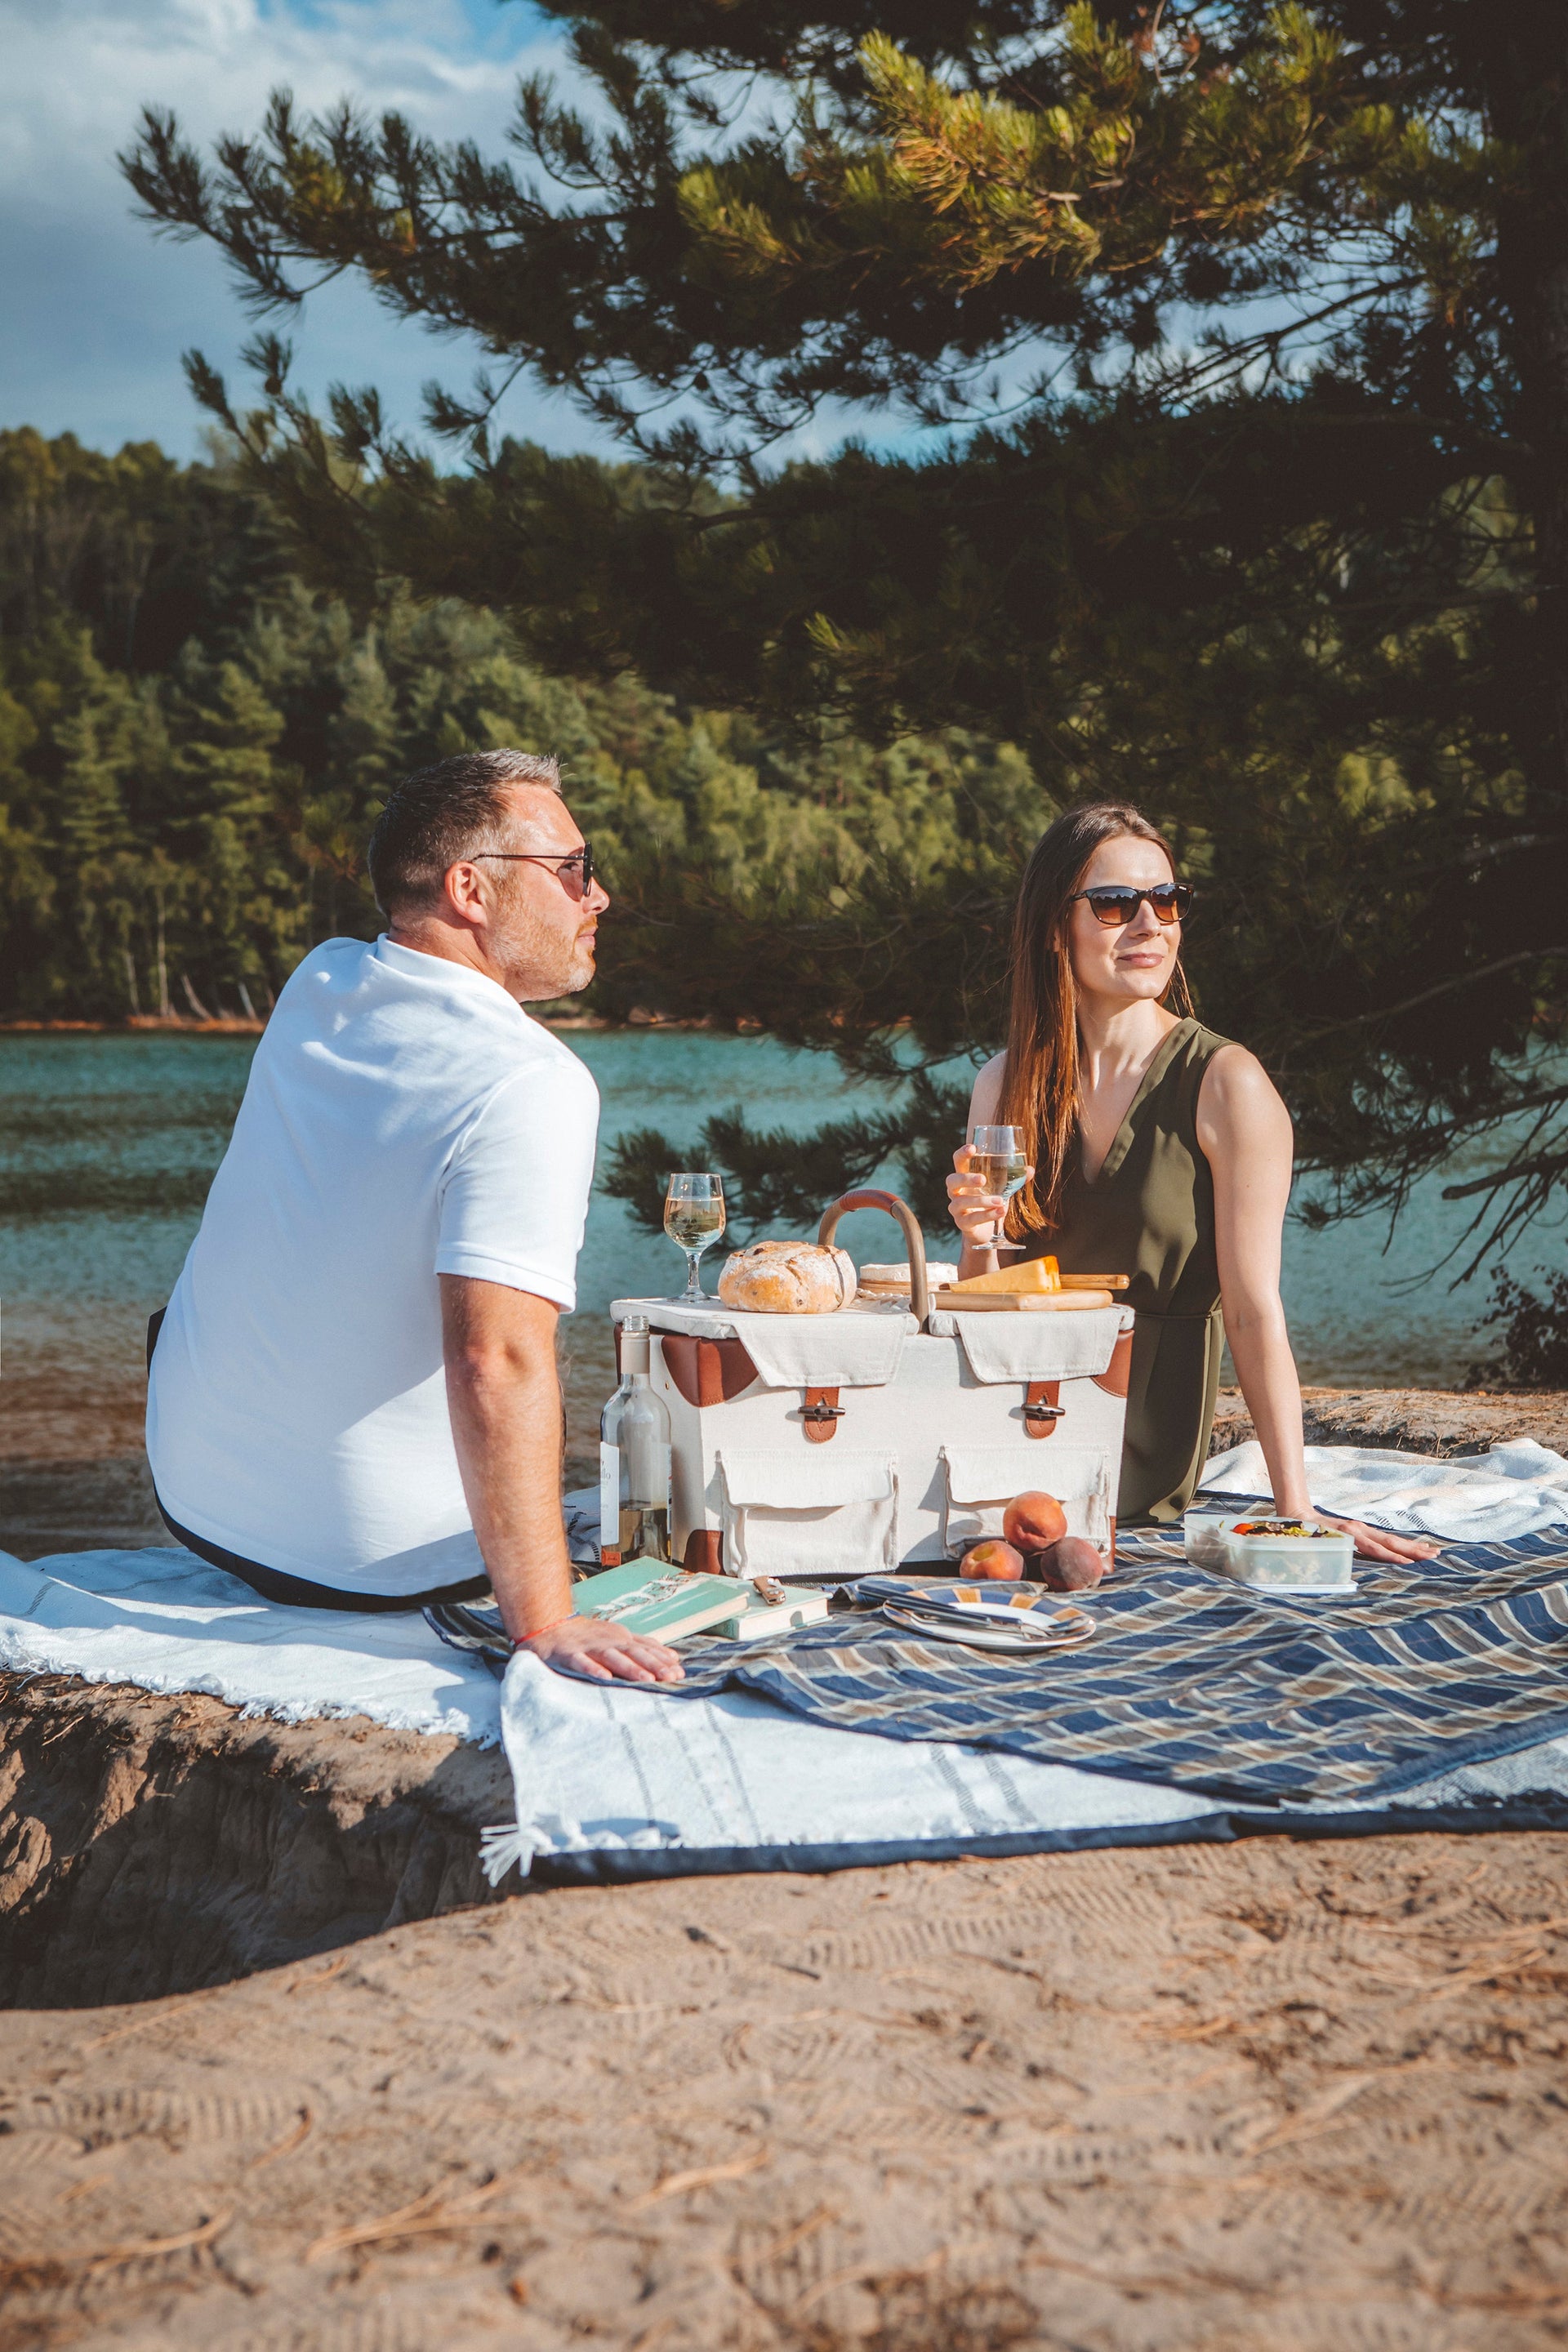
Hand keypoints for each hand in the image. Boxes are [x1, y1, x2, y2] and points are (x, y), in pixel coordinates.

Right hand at [522, 1613, 684, 1683]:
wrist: (550, 1628)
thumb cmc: (588, 1638)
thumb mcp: (619, 1639)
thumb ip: (644, 1647)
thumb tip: (673, 1657)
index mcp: (622, 1638)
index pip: (646, 1649)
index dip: (662, 1660)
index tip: (680, 1672)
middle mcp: (609, 1641)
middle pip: (634, 1653)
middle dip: (653, 1664)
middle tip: (671, 1676)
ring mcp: (590, 1646)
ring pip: (613, 1657)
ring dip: (630, 1668)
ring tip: (647, 1679)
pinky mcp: (570, 1654)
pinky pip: (582, 1662)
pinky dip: (593, 1669)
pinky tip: (604, 1677)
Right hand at [946, 1146, 1030, 1249]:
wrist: (985, 1232)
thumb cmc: (990, 1202)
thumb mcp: (1002, 1189)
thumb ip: (1014, 1178)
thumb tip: (1030, 1169)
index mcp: (964, 1178)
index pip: (958, 1161)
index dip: (962, 1153)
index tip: (973, 1148)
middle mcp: (956, 1191)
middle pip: (952, 1180)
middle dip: (966, 1178)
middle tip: (982, 1179)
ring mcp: (956, 1208)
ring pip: (962, 1202)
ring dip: (981, 1200)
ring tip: (1000, 1200)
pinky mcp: (962, 1223)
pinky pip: (971, 1219)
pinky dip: (987, 1215)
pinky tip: (1000, 1212)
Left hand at [1310, 1513, 1441, 1564]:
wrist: (1298, 1512)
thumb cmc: (1304, 1533)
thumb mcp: (1312, 1544)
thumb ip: (1324, 1553)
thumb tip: (1332, 1570)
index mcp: (1348, 1534)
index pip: (1375, 1548)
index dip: (1392, 1556)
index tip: (1410, 1564)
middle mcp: (1358, 1529)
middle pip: (1389, 1541)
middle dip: (1412, 1550)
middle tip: (1434, 1556)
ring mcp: (1361, 1528)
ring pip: (1390, 1538)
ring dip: (1411, 1546)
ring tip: (1432, 1551)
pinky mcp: (1361, 1529)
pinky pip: (1384, 1538)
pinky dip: (1400, 1543)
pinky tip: (1413, 1547)